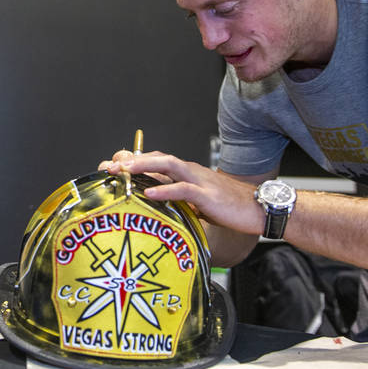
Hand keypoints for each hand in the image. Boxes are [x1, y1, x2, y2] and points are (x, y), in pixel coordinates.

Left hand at [102, 150, 263, 234]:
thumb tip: (159, 206)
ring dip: (144, 166)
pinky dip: (165, 190)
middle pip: (157, 158)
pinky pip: (183, 190)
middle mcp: (191, 171)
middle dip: (131, 161)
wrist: (259, 209)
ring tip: (124, 170)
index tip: (112, 165)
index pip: (157, 160)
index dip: (134, 161)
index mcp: (187, 173)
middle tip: (108, 166)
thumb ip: (180, 201)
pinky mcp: (208, 195)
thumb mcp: (198, 203)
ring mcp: (199, 181)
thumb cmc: (229, 207)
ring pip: (168, 165)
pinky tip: (149, 193)